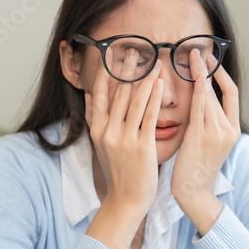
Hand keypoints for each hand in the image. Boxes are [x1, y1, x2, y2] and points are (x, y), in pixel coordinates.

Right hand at [85, 47, 163, 208]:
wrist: (126, 199)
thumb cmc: (117, 170)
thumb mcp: (99, 143)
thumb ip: (93, 117)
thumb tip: (88, 94)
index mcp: (97, 129)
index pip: (100, 94)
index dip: (106, 72)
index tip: (111, 53)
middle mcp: (107, 131)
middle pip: (118, 94)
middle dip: (126, 70)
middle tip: (134, 49)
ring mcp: (124, 139)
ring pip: (134, 102)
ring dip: (144, 79)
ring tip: (153, 62)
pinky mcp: (141, 146)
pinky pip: (148, 117)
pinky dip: (153, 99)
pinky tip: (159, 84)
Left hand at [171, 49, 240, 231]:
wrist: (193, 192)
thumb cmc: (195, 167)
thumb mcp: (207, 142)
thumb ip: (206, 122)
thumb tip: (198, 101)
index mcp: (232, 130)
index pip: (231, 94)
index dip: (222, 74)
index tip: (211, 60)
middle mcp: (229, 129)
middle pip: (220, 91)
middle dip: (209, 68)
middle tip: (196, 50)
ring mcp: (217, 133)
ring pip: (210, 95)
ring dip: (201, 73)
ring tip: (191, 55)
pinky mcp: (202, 137)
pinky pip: (201, 107)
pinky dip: (199, 89)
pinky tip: (194, 74)